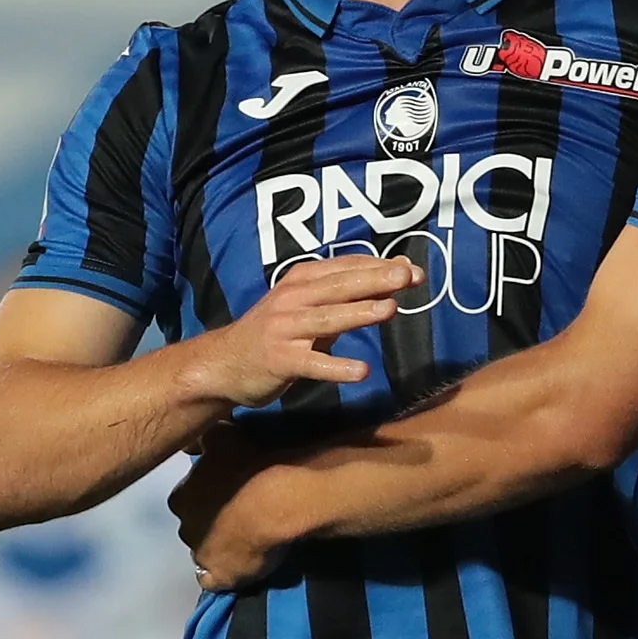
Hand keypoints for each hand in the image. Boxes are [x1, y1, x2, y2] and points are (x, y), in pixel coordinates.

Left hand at [170, 422, 289, 591]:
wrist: (279, 500)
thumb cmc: (252, 464)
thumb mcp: (223, 436)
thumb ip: (204, 439)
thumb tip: (196, 440)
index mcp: (181, 496)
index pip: (187, 498)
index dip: (208, 495)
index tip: (228, 491)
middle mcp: (184, 526)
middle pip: (194, 526)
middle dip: (210, 521)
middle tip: (239, 514)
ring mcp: (200, 555)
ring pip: (204, 552)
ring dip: (220, 546)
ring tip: (247, 539)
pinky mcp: (220, 578)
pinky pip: (214, 580)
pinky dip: (225, 575)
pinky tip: (242, 566)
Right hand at [183, 256, 417, 407]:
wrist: (224, 363)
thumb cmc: (278, 330)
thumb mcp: (312, 304)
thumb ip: (352, 290)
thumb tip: (400, 270)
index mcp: (302, 280)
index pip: (345, 267)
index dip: (379, 267)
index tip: (413, 270)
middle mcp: (293, 299)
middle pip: (338, 287)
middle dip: (373, 280)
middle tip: (406, 277)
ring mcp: (284, 329)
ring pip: (326, 319)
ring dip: (358, 313)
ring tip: (390, 310)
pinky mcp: (280, 360)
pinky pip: (312, 363)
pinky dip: (336, 367)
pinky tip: (360, 371)